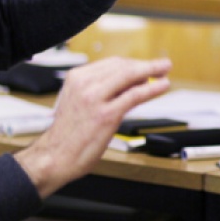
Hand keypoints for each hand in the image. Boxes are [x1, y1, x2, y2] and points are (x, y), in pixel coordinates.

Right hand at [14, 56, 170, 197]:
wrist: (54, 157)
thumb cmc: (68, 134)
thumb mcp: (78, 101)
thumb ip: (100, 90)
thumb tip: (131, 83)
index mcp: (76, 78)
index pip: (111, 63)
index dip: (133, 63)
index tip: (145, 66)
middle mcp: (84, 84)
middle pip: (122, 66)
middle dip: (145, 65)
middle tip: (161, 65)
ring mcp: (95, 98)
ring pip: (130, 76)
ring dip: (152, 71)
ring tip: (165, 70)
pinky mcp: (106, 115)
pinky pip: (135, 95)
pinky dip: (152, 89)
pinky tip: (163, 86)